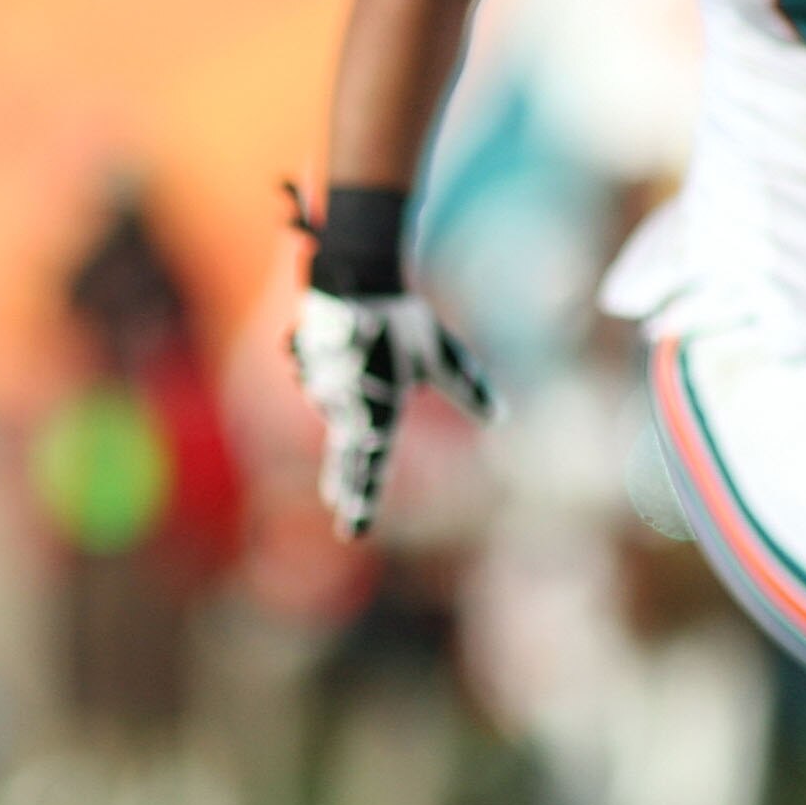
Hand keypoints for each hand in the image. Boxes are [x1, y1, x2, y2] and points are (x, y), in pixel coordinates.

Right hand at [290, 290, 493, 539]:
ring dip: (351, 403)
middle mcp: (345, 408)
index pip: (371, 468)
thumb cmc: (402, 319)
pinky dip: (338, 374)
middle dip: (346, 484)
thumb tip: (499, 416)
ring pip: (339, 407)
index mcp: (378, 414)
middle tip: (342, 511)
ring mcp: (321, 388)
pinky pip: (326, 380)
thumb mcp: (441, 355)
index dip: (363, 502)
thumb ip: (467, 389)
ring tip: (369, 364)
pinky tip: (350, 351)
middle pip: (346, 456)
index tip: (355, 530)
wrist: (354, 275)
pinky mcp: (306, 366)